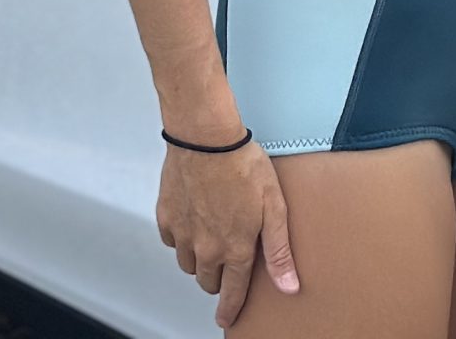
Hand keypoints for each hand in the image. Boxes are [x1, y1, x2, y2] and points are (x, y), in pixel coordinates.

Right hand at [156, 135, 300, 327]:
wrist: (205, 137)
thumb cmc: (242, 164)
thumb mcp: (274, 206)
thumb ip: (279, 250)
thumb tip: (289, 286)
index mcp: (235, 248)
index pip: (233, 292)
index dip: (230, 309)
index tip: (226, 318)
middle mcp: (206, 248)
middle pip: (208, 281)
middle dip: (218, 278)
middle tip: (227, 260)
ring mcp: (183, 234)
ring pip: (189, 264)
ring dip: (200, 259)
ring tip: (212, 236)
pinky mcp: (166, 217)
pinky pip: (173, 241)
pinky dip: (182, 238)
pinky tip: (194, 219)